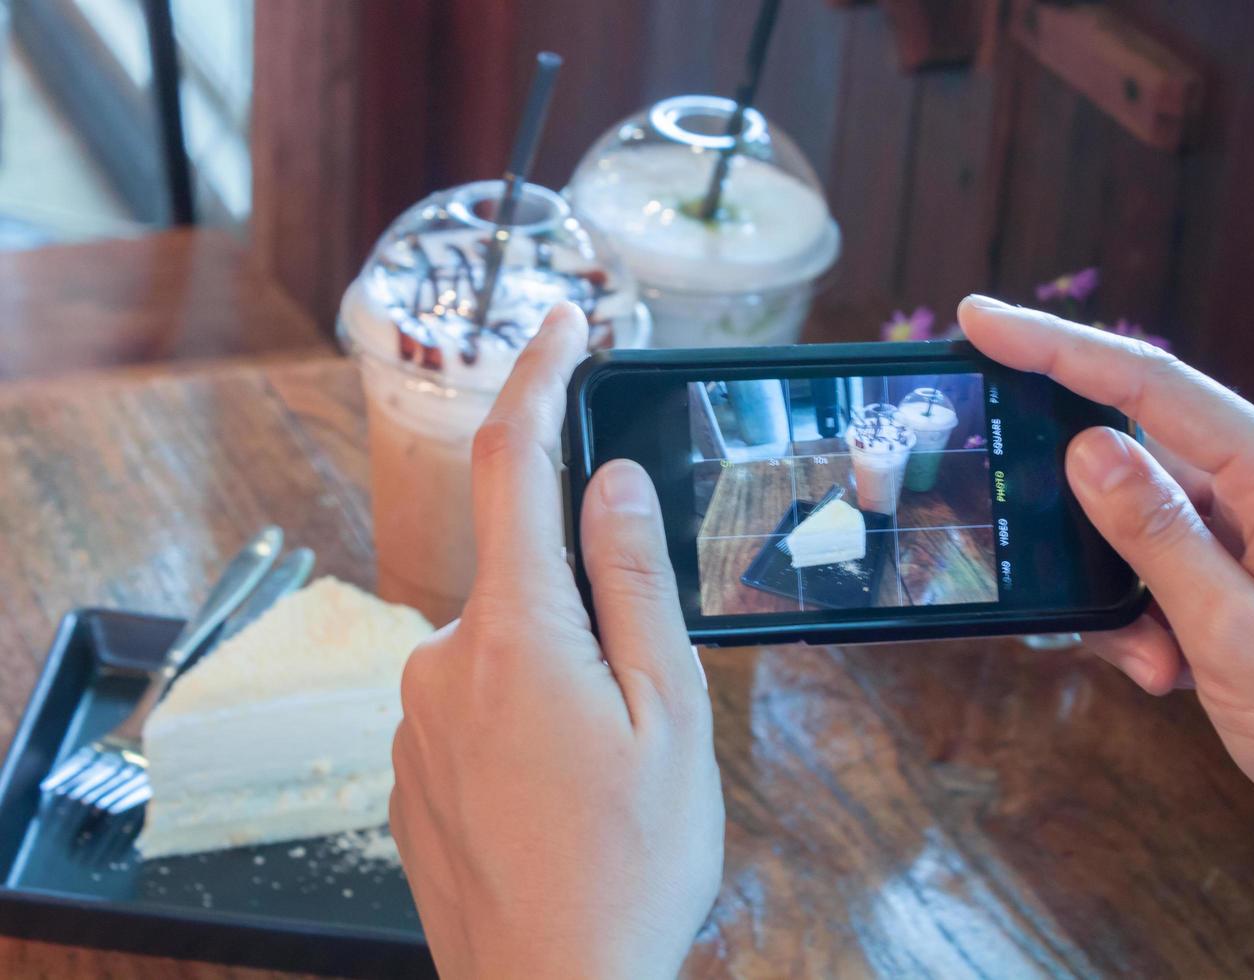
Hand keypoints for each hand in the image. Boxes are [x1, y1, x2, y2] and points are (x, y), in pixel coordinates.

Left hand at [389, 303, 723, 977]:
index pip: (517, 463)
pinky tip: (560, 794)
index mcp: (516, 636)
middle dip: (586, 598)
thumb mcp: (669, 716)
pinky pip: (471, 699)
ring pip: (502, 642)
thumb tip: (614, 485)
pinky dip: (523, 716)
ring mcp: (413, 718)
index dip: (541, 377)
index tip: (564, 322)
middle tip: (644, 697)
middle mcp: (440, 662)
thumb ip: (634, 585)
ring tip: (606, 772)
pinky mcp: (405, 764)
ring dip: (559, 671)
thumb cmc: (629, 867)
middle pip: (521, 571)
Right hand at [959, 295, 1253, 940]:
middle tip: (1054, 578)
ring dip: (1121, 596)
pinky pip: (1163, 570)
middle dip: (1082, 526)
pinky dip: (1145, 619)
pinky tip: (1168, 670)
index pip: (1149, 384)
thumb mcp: (1236, 633)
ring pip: (1138, 529)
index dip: (1054, 347)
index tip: (981, 321)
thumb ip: (1156, 535)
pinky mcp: (1250, 571)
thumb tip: (1087, 448)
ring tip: (1155, 663)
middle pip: (1133, 457)